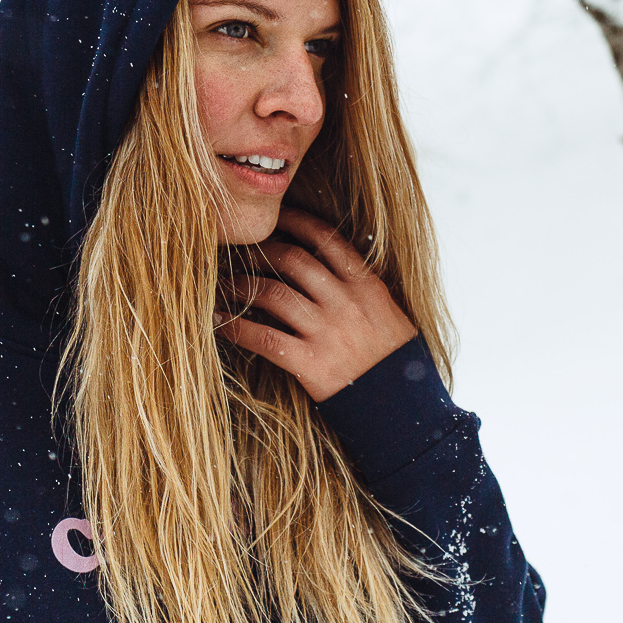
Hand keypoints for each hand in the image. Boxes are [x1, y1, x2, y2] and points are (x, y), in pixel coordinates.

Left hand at [215, 208, 417, 402]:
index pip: (325, 238)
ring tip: (226, 284)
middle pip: (292, 259)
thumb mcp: (389, 313)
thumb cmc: (397, 360)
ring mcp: (326, 332)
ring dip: (242, 285)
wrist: (403, 406)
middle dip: (260, 251)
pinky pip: (264, 338)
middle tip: (241, 252)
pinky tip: (219, 324)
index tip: (276, 217)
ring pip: (272, 293)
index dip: (295, 222)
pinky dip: (236, 328)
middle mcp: (344, 302)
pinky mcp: (310, 363)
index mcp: (366, 285)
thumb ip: (362, 287)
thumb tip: (332, 262)